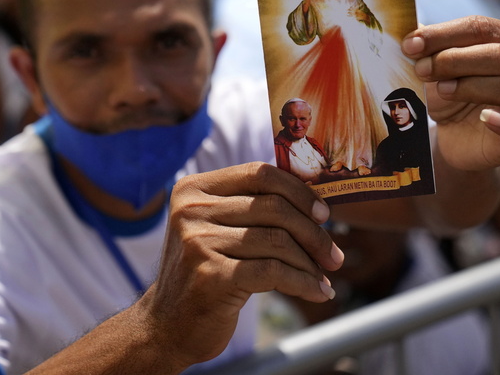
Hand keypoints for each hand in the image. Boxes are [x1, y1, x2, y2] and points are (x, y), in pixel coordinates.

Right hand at [141, 163, 342, 369]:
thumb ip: (251, 207)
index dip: (299, 191)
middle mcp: (192, 210)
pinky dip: (303, 283)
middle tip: (333, 255)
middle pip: (274, 207)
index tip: (323, 214)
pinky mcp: (211, 276)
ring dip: (310, 263)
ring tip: (324, 277)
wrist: (166, 326)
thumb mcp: (218, 229)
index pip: (259, 173)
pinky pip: (273, 271)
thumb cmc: (205, 273)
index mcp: (194, 189)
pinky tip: (316, 292)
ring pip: (277, 241)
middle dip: (313, 233)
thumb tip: (316, 202)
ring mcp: (198, 242)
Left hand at [402, 16, 499, 170]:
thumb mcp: (434, 66)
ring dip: (476, 86)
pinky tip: (487, 118)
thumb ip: (425, 45)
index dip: (443, 35)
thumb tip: (407, 27)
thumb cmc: (448, 93)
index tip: (410, 45)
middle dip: (455, 59)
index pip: (480, 27)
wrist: (454, 137)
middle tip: (420, 69)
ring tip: (443, 90)